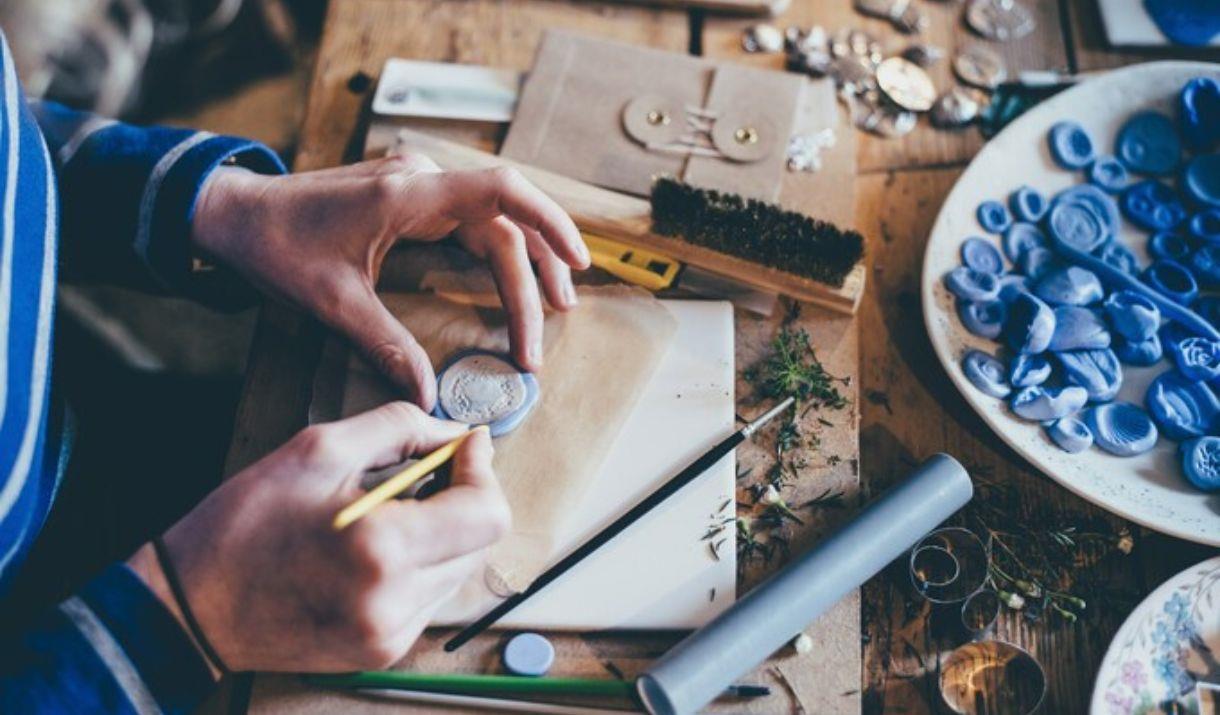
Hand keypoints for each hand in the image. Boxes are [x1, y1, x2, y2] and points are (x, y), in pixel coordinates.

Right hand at [127, 402, 509, 672]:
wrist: (191, 606)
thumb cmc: (245, 523)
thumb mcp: (317, 449)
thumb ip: (400, 429)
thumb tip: (456, 434)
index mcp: (382, 549)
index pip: (487, 513)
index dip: (481, 471)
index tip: (465, 446)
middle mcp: (395, 602)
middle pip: (481, 542)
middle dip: (464, 498)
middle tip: (428, 471)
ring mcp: (391, 634)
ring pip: (460, 569)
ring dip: (444, 532)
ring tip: (392, 511)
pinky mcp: (383, 651)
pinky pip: (431, 596)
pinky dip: (421, 564)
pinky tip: (378, 548)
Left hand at [191, 155, 590, 407]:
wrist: (235, 213)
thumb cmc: (276, 247)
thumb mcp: (331, 303)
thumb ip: (386, 346)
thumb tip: (428, 395)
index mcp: (407, 195)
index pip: (500, 191)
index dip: (548, 221)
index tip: (576, 262)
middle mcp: (422, 182)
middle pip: (504, 221)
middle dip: (535, 274)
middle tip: (550, 328)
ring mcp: (419, 186)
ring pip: (494, 221)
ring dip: (526, 262)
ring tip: (552, 307)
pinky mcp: (413, 198)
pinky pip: (473, 221)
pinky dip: (500, 251)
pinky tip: (514, 279)